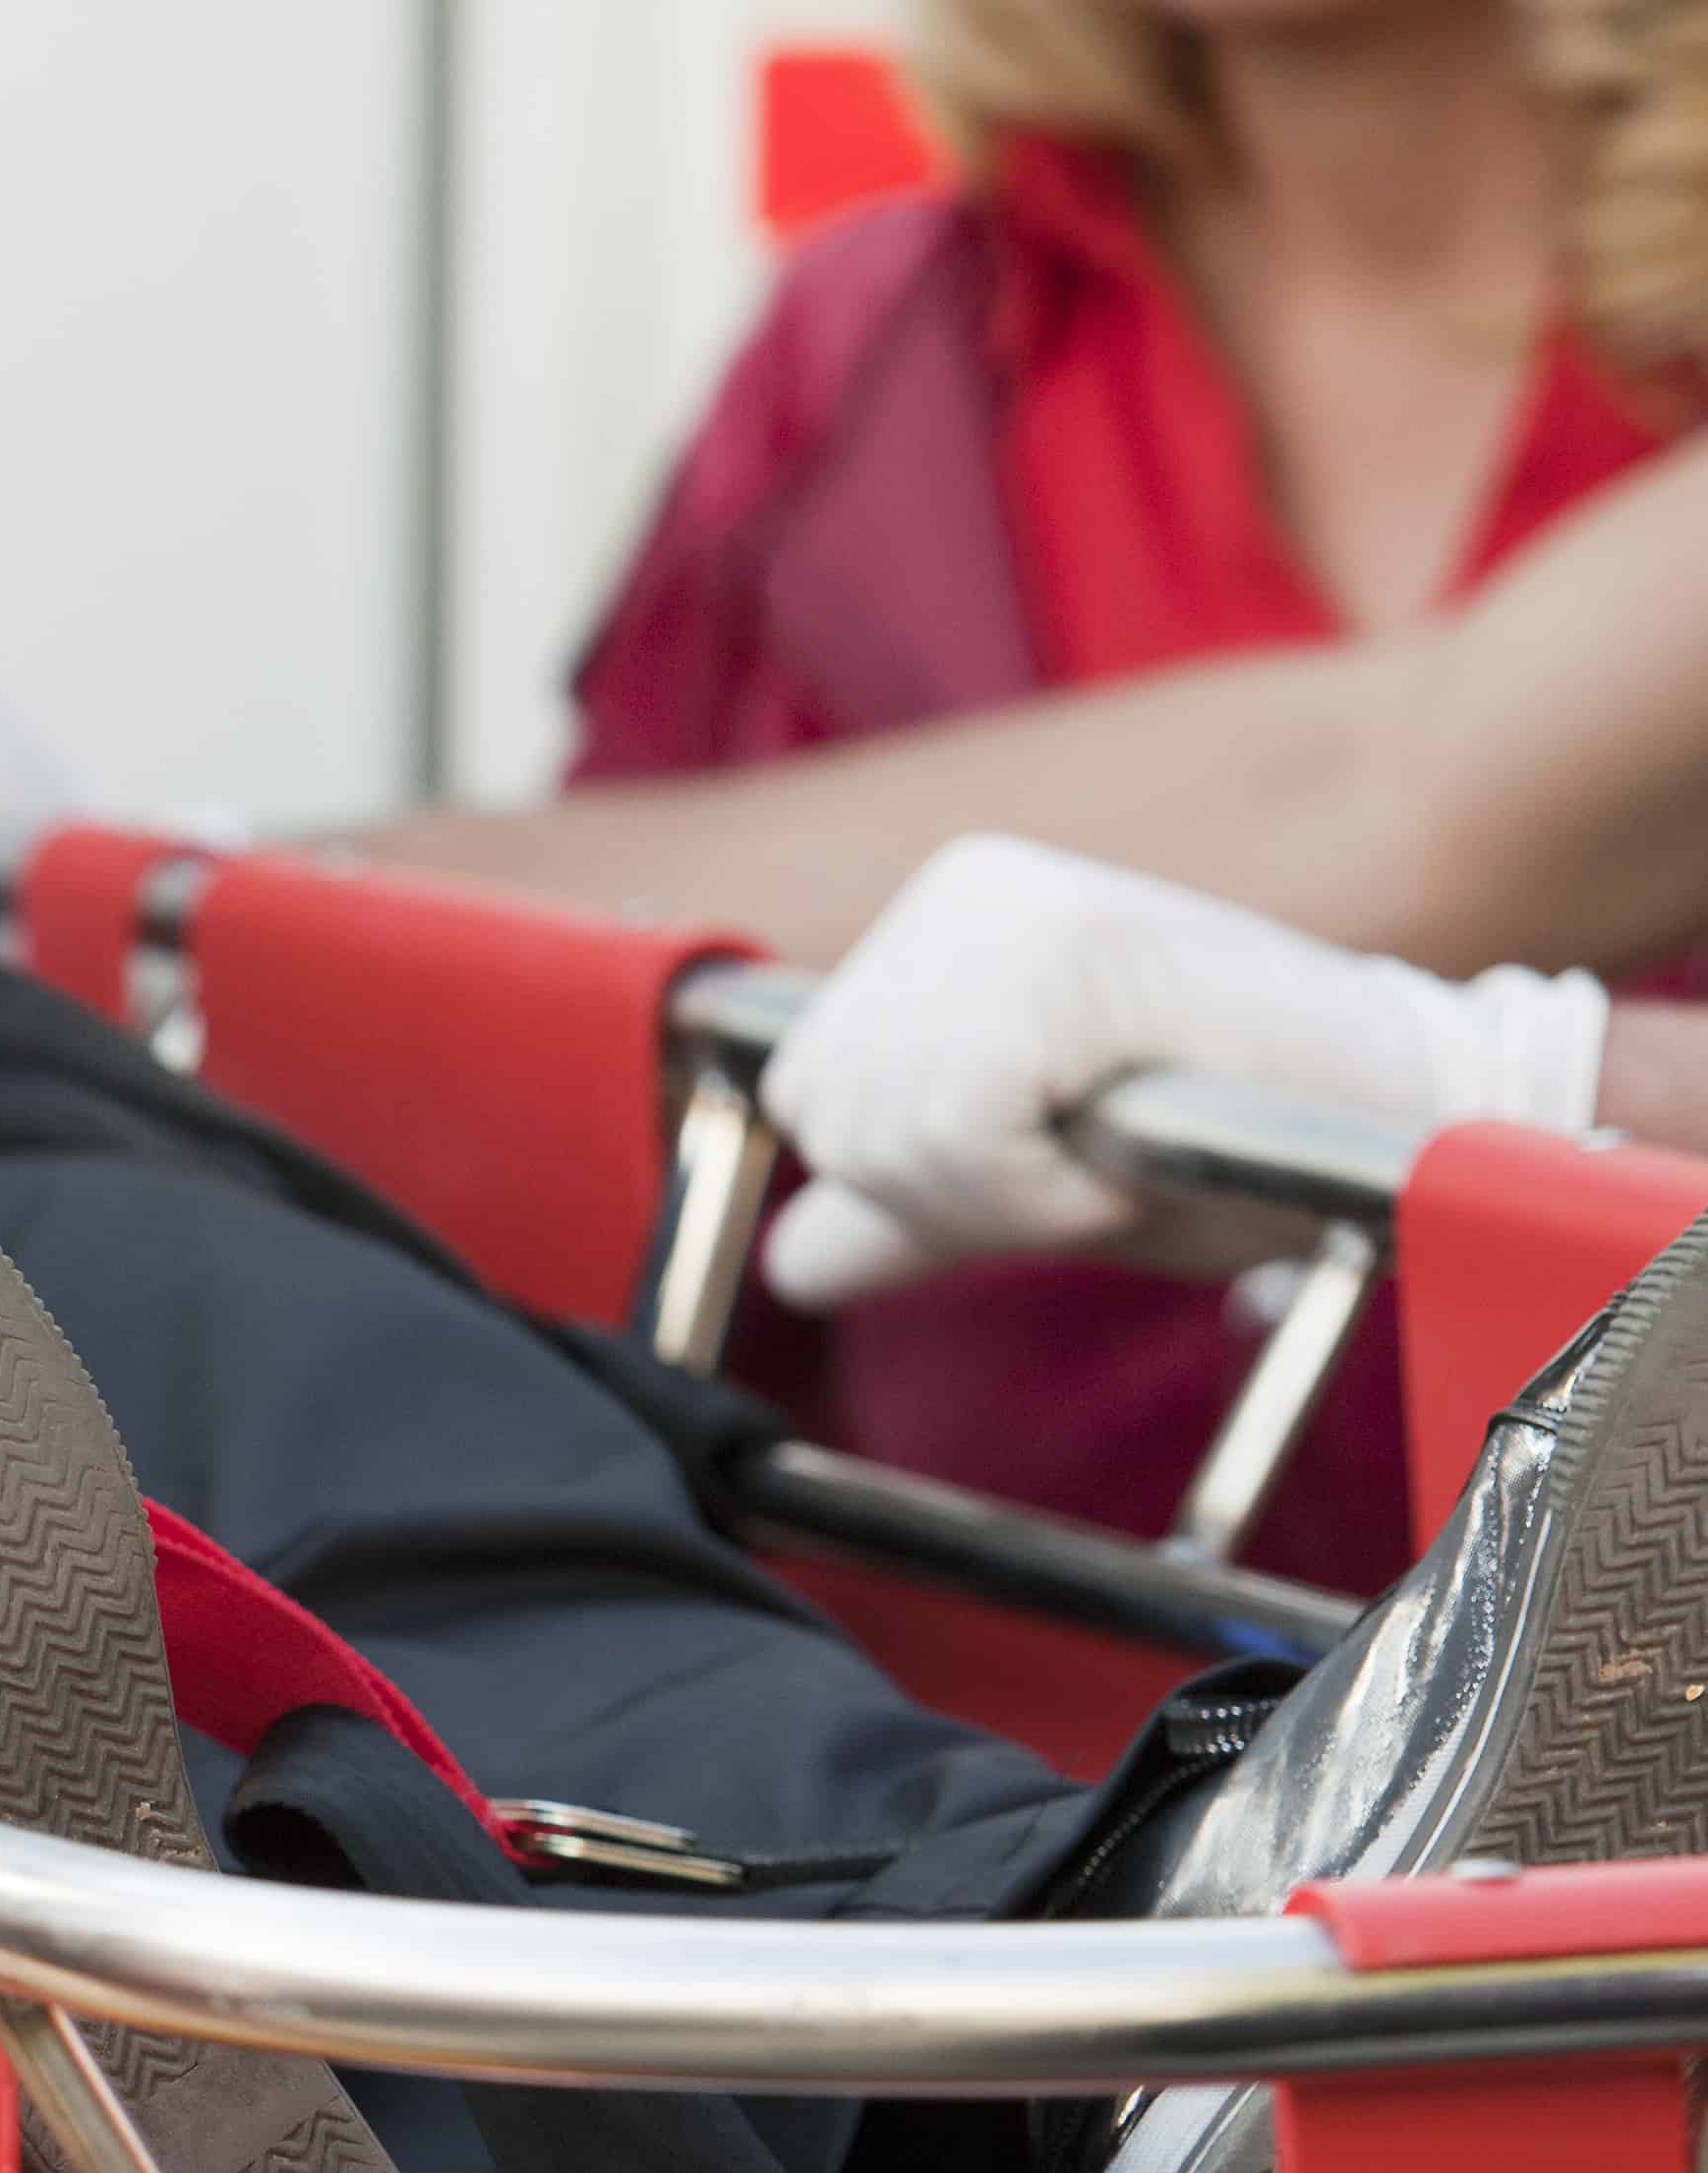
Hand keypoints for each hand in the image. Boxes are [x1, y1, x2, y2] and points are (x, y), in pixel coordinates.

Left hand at [757, 835, 1606, 1308]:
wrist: (1400, 1130)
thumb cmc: (1235, 1150)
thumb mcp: (1035, 1180)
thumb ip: (912, 1204)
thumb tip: (787, 1266)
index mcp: (939, 924)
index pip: (805, 1090)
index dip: (913, 1178)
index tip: (1050, 1165)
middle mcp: (961, 891)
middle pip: (828, 1113)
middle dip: (956, 1194)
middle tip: (1096, 1170)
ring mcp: (1012, 905)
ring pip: (888, 1126)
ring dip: (1013, 1197)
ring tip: (1126, 1156)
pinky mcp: (1073, 946)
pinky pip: (965, 1126)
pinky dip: (1048, 1189)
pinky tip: (1136, 1158)